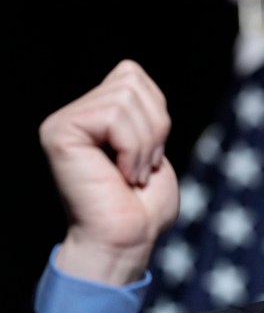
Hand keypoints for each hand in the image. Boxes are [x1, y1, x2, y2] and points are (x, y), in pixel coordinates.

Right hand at [39, 59, 178, 285]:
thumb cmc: (143, 208)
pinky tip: (121, 175)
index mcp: (94, 115)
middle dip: (154, 126)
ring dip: (145, 143)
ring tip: (132, 174)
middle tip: (142, 167)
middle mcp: (73, 115)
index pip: (132, 74)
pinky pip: (114, 116)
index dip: (155, 112)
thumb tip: (131, 71)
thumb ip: (143, 109)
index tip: (150, 154)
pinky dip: (132, 148)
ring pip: (126, 97)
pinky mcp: (59, 133)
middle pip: (131, 79)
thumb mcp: (152, 147)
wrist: (126, 241)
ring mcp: (63, 122)